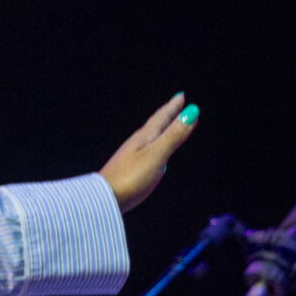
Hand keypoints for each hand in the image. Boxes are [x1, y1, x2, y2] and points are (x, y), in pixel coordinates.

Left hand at [98, 93, 197, 212]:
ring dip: (161, 130)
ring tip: (167, 125)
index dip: (172, 107)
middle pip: (155, 126)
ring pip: (150, 138)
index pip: (161, 118)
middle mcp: (136, 144)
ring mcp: (131, 156)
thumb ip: (174, 135)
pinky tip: (153, 152)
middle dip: (167, 115)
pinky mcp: (129, 170)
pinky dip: (155, 146)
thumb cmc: (131, 176)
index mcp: (144, 138)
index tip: (181, 96)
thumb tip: (191, 113)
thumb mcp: (157, 154)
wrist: (104, 199)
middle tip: (176, 105)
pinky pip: (146, 152)